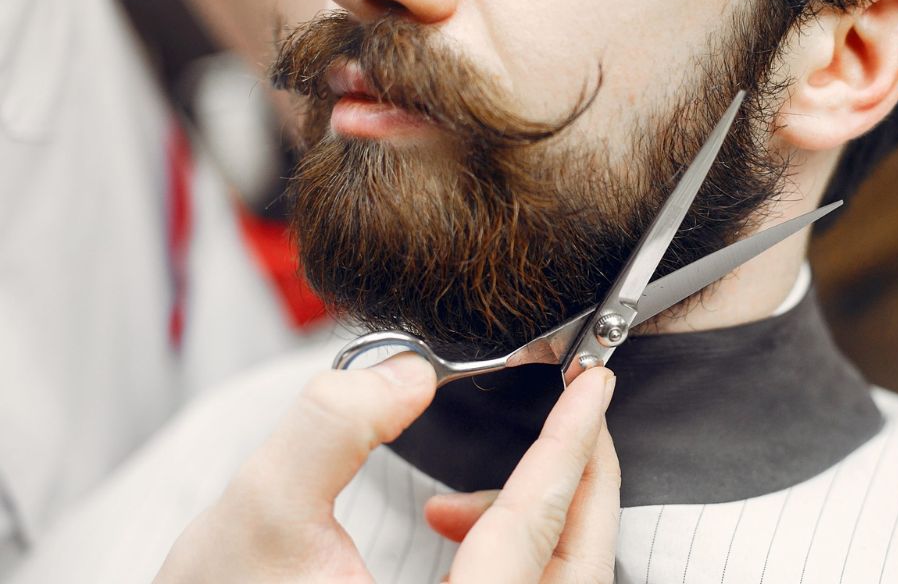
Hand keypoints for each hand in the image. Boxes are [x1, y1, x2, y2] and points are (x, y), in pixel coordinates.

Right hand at [154, 353, 619, 583]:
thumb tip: (408, 376)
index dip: (569, 445)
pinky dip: (511, 547)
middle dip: (580, 478)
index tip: (593, 386)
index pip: (533, 529)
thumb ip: (332, 426)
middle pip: (577, 565)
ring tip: (455, 499)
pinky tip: (450, 525)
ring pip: (560, 580)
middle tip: (576, 409)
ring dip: (537, 518)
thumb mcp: (260, 508)